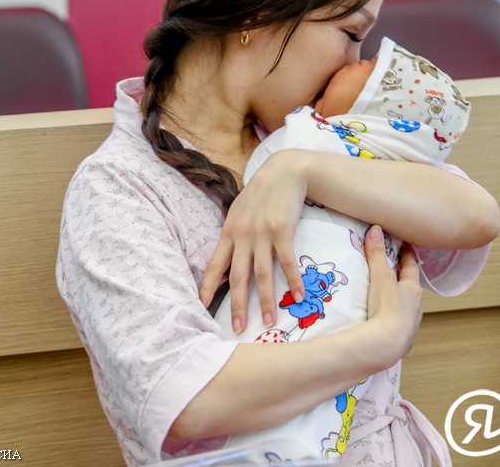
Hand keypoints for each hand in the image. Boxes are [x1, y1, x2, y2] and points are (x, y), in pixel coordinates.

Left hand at [199, 150, 306, 332]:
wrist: (284, 171)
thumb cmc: (262, 193)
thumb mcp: (240, 211)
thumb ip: (234, 234)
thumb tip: (229, 259)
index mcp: (229, 231)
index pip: (215, 264)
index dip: (208, 286)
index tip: (202, 306)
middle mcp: (243, 235)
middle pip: (238, 276)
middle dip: (237, 305)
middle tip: (237, 328)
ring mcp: (263, 233)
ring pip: (262, 274)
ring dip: (266, 300)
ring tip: (268, 321)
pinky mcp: (283, 230)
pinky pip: (287, 262)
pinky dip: (293, 281)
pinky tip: (298, 296)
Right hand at [364, 225, 422, 360]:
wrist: (387, 344)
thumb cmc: (387, 307)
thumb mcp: (381, 277)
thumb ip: (377, 254)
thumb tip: (376, 229)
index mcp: (412, 290)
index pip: (411, 268)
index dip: (408, 256)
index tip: (405, 247)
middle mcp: (416, 307)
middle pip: (411, 289)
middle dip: (404, 281)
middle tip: (396, 273)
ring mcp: (411, 325)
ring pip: (408, 309)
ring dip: (401, 303)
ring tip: (390, 301)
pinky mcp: (403, 340)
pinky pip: (400, 328)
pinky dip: (395, 323)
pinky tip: (387, 325)